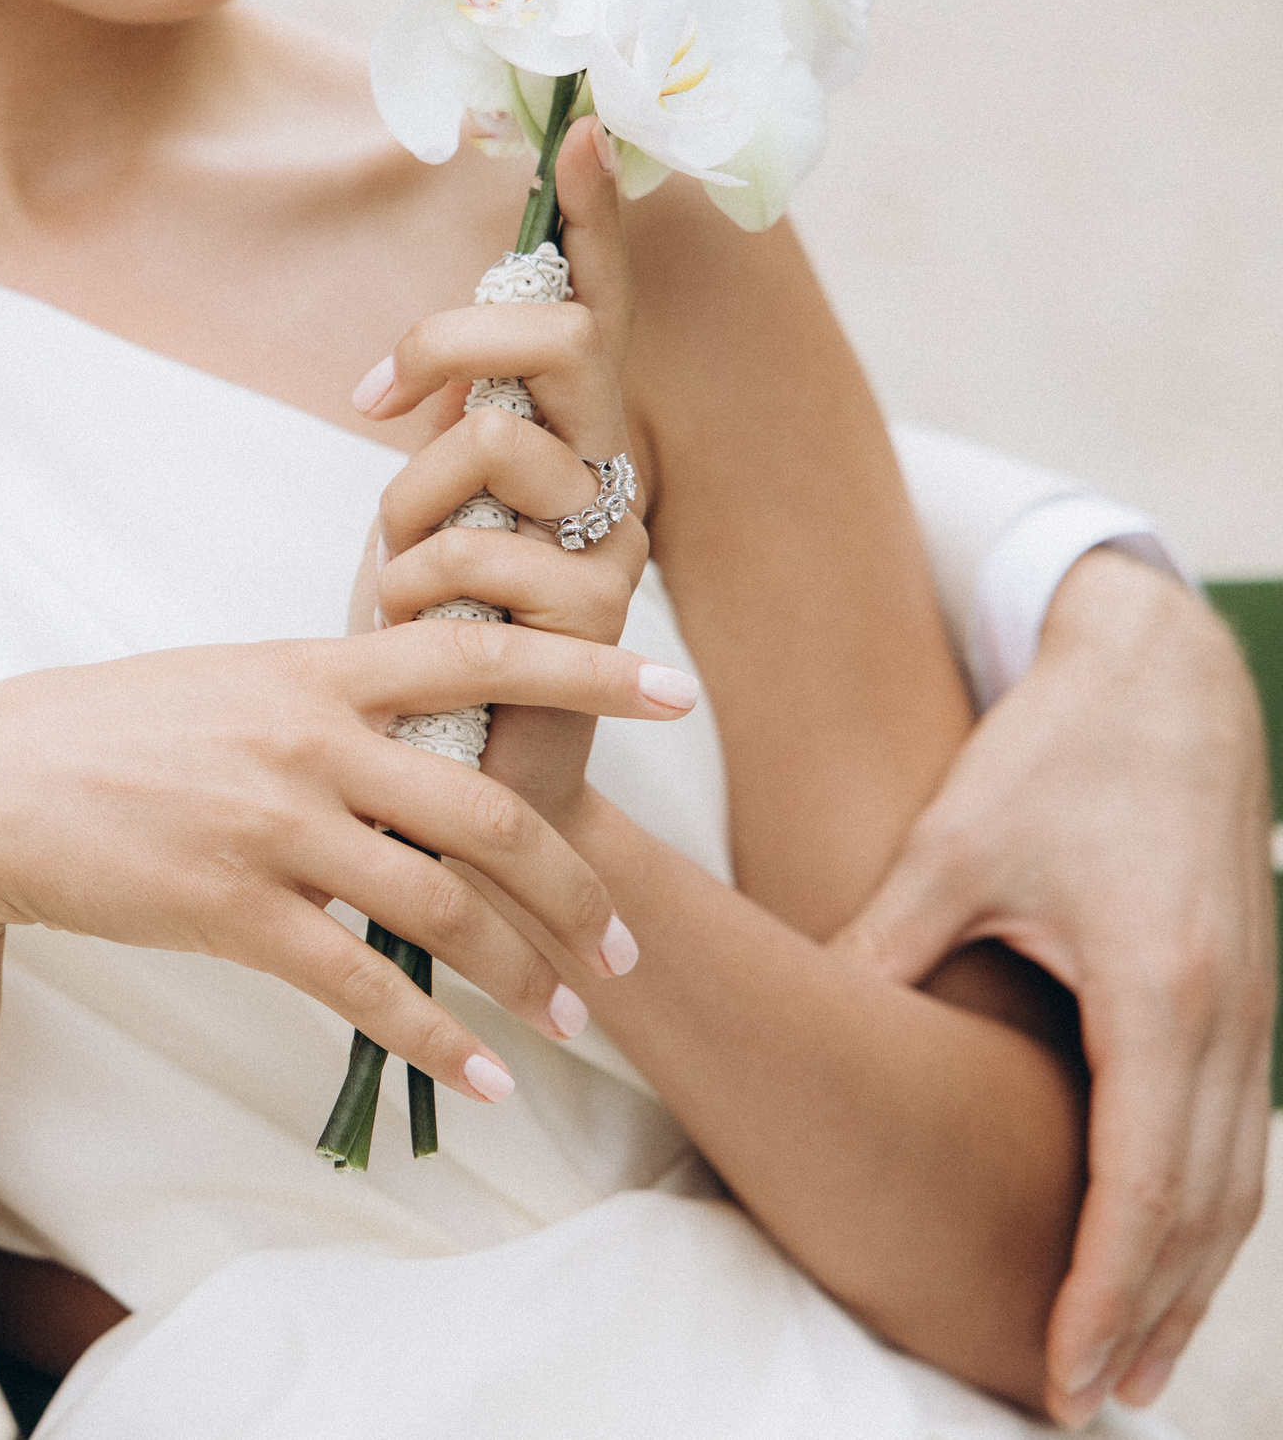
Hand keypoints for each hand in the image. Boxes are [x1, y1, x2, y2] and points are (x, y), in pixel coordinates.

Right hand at [0, 616, 691, 1099]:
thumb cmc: (103, 731)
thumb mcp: (225, 683)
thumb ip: (324, 698)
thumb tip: (416, 722)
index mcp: (314, 669)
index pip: (479, 653)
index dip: (586, 673)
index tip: (674, 692)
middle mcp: (308, 741)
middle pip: (488, 810)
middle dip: (576, 886)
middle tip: (621, 943)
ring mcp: (272, 826)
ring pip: (441, 905)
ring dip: (521, 972)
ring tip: (568, 1018)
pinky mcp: (232, 909)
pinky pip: (362, 984)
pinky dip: (438, 1038)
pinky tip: (485, 1075)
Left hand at [350, 117, 649, 821]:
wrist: (447, 784)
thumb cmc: (424, 650)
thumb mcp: (420, 520)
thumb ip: (443, 439)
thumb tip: (432, 374)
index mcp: (565, 438)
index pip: (591, 308)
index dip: (594, 219)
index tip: (584, 129)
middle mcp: (608, 474)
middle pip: (562, 337)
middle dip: (454, 345)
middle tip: (376, 403)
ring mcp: (612, 545)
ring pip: (495, 447)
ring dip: (407, 504)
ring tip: (394, 580)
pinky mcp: (595, 619)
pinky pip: (479, 552)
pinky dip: (410, 583)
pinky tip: (409, 633)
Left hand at [830, 548, 1275, 1425]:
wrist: (1163, 677)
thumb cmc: (1053, 756)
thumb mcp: (955, 849)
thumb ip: (888, 944)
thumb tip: (806, 1015)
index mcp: (1162, 990)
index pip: (1142, 1180)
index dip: (1101, 1284)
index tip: (1057, 1365)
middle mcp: (1230, 1020)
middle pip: (1202, 1210)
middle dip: (1145, 1316)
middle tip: (1080, 1405)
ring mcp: (1253, 1016)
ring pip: (1234, 1186)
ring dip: (1185, 1285)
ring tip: (1123, 1371)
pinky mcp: (1248, 1004)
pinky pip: (1236, 1138)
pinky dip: (1204, 1217)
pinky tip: (1162, 1261)